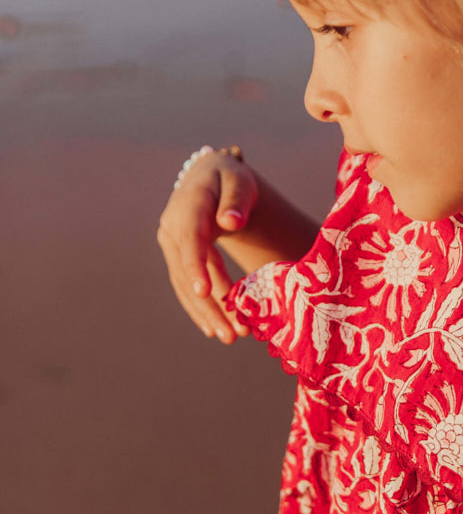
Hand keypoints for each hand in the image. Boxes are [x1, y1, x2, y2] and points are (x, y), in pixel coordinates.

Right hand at [157, 148, 258, 343]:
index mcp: (188, 206)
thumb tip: (230, 221)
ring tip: (229, 336)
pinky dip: (199, 308)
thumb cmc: (230, 179)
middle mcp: (172, 228)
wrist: (210, 177)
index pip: (191, 239)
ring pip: (186, 285)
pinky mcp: (178, 257)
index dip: (196, 266)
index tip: (206, 293)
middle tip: (232, 333)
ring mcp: (172, 245)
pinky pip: (185, 286)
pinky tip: (213, 328)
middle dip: (210, 304)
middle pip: (187, 271)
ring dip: (207, 313)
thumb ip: (236, 200)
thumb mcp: (239, 181)